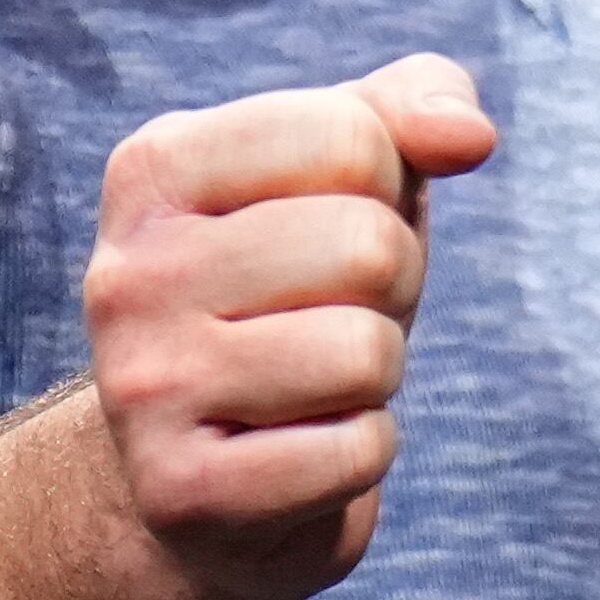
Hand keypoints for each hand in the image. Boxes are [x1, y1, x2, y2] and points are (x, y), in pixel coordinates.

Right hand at [76, 53, 499, 599]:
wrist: (198, 476)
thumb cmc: (292, 294)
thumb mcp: (346, 176)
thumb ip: (412, 105)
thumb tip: (471, 135)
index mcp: (154, 167)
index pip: (352, 136)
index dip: (385, 189)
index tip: (326, 231)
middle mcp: (127, 272)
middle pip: (367, 245)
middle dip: (390, 287)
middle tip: (328, 317)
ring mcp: (144, 387)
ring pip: (366, 353)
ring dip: (376, 376)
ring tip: (311, 384)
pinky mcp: (182, 493)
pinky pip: (357, 453)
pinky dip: (361, 454)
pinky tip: (298, 451)